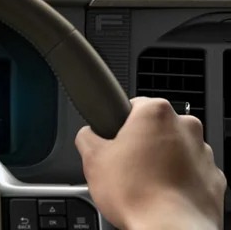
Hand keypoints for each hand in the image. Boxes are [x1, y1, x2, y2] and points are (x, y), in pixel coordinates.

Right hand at [76, 97, 224, 229]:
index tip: (114, 142)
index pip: (133, 105)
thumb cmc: (136, 194)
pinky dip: (179, 180)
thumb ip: (87, 135)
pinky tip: (162, 195)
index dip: (119, 124)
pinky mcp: (214, 178)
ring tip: (144, 184)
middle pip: (156, 128)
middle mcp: (185, 127)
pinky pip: (191, 173)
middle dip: (142, 143)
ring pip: (176, 150)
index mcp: (156, 113)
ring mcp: (204, 153)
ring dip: (162, 161)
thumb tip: (89, 135)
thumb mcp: (92, 158)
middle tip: (125, 165)